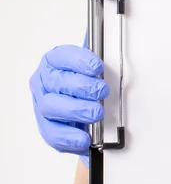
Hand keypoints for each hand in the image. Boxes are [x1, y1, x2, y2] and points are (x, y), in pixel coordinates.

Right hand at [29, 45, 109, 166]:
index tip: (97, 67)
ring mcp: (44, 103)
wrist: (82, 107)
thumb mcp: (94, 67)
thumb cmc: (87, 84)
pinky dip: (69, 136)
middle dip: (83, 87)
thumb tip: (113, 46)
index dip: (80, 60)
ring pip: (52, 106)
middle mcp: (46, 81)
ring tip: (96, 113)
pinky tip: (83, 137)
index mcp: (55, 62)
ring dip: (76, 110)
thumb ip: (100, 59)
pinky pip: (52, 133)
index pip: (63, 56)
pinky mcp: (47, 126)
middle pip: (58, 81)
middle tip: (101, 91)